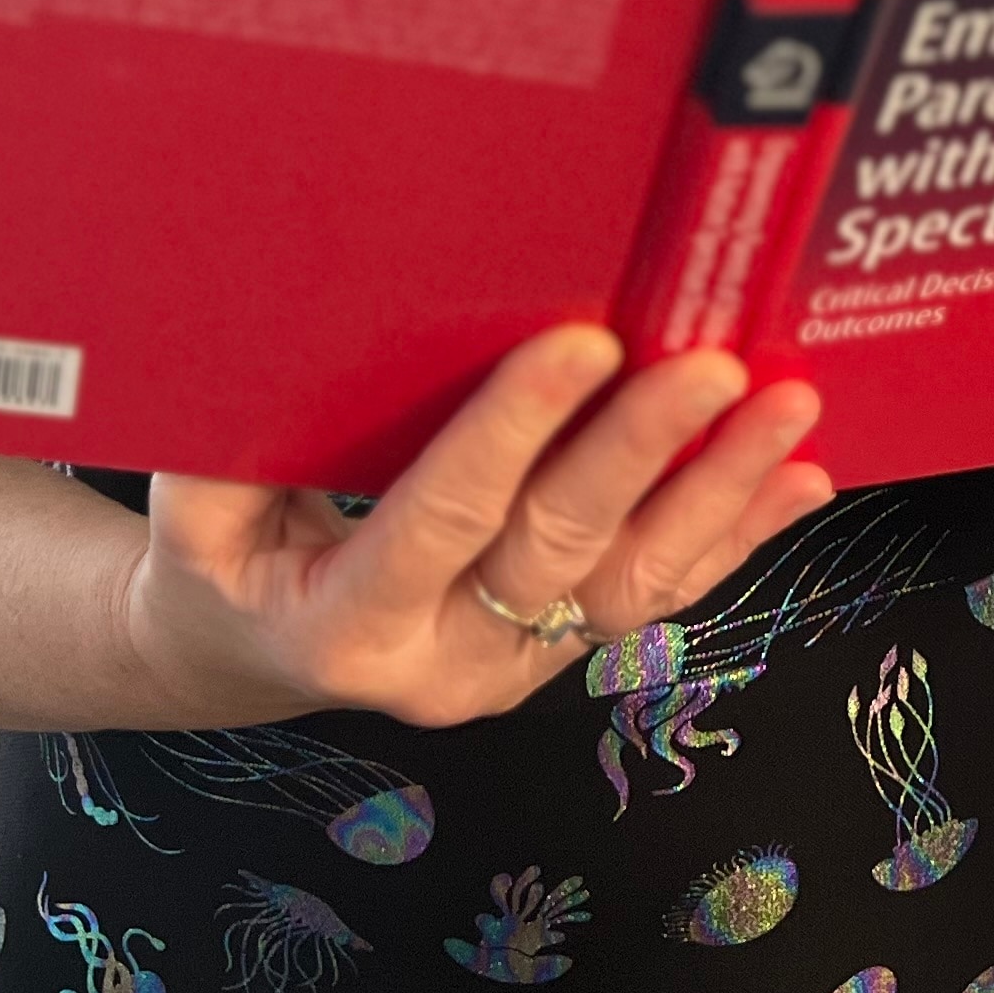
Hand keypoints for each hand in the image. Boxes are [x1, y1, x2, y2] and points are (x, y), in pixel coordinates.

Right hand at [124, 328, 830, 727]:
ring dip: (719, 494)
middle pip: (560, 549)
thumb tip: (284, 326)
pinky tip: (799, 476)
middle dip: (642, 450)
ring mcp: (518, 666)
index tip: (581, 342)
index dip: (513, 432)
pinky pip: (658, 595)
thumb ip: (234, 446)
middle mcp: (448, 664)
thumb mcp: (195, 512)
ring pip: (632, 583)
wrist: (244, 651)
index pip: (444, 518)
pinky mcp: (562, 651)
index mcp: (348, 628)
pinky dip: (735, 533)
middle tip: (712, 364)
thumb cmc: (219, 559)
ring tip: (787, 409)